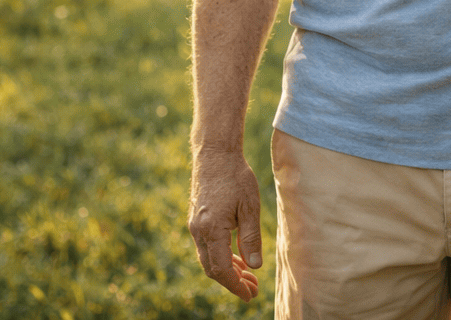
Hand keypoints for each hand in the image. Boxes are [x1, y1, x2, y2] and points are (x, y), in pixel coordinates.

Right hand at [188, 148, 263, 300]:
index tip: (250, 296)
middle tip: (253, 289)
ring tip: (248, 276)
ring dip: (227, 270)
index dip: (235, 286)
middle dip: (232, 282)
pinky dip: (221, 256)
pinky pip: (207, 246)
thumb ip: (251, 238)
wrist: (215, 154)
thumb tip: (255, 266)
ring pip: (209, 258)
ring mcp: (195, 225)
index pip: (221, 270)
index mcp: (211, 230)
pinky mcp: (197, 219)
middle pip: (212, 268)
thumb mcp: (249, 207)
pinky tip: (236, 258)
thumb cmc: (235, 177)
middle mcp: (198, 231)